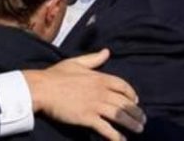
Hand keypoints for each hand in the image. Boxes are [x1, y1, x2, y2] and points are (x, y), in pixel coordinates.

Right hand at [24, 49, 144, 140]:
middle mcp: (101, 92)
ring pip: (120, 116)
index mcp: (99, 78)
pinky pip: (107, 129)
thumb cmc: (55, 75)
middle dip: (137, 112)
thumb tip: (107, 52)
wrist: (41, 88)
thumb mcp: (75, 62)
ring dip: (132, 124)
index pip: (123, 86)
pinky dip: (117, 136)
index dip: (132, 94)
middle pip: (125, 103)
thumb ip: (93, 58)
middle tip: (142, 120)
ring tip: (139, 130)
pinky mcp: (88, 118)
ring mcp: (95, 105)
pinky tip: (122, 140)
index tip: (135, 101)